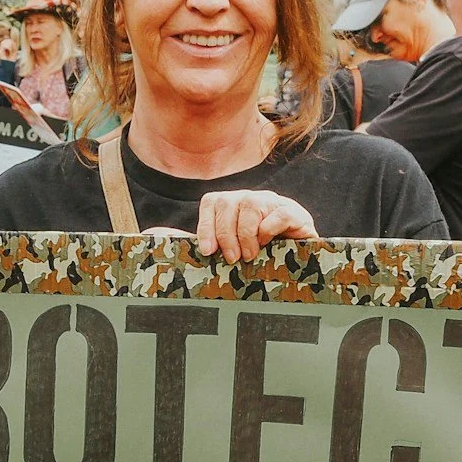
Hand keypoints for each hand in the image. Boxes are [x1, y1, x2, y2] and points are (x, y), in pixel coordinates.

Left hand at [194, 189, 316, 262]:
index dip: (206, 225)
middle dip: (226, 234)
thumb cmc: (261, 259)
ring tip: (250, 255)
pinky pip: (279, 213)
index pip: (212, 202)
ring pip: (250, 204)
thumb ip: (204, 243)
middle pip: (229, 202)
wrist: (301, 262)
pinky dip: (270, 229)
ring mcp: (273, 203)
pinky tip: (269, 244)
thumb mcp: (231, 252)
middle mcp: (251, 199)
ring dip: (246, 233)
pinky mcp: (295, 212)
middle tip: (232, 258)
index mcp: (233, 206)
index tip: (208, 251)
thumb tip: (161, 235)